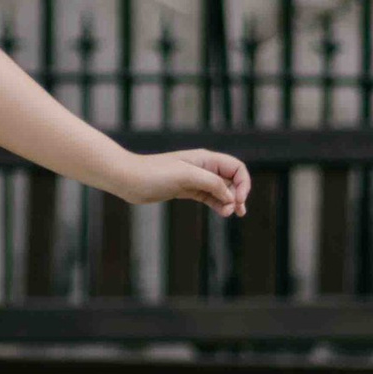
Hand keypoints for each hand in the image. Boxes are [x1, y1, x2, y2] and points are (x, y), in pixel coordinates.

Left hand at [132, 147, 249, 219]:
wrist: (129, 179)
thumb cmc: (154, 173)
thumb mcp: (185, 176)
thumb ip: (211, 183)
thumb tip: (230, 196)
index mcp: (205, 159)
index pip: (236, 168)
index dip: (243, 184)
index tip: (238, 200)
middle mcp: (203, 168)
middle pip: (232, 179)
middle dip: (238, 194)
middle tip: (237, 211)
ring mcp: (195, 179)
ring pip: (222, 190)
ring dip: (230, 202)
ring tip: (229, 214)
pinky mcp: (187, 190)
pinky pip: (209, 197)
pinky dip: (218, 205)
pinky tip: (222, 213)